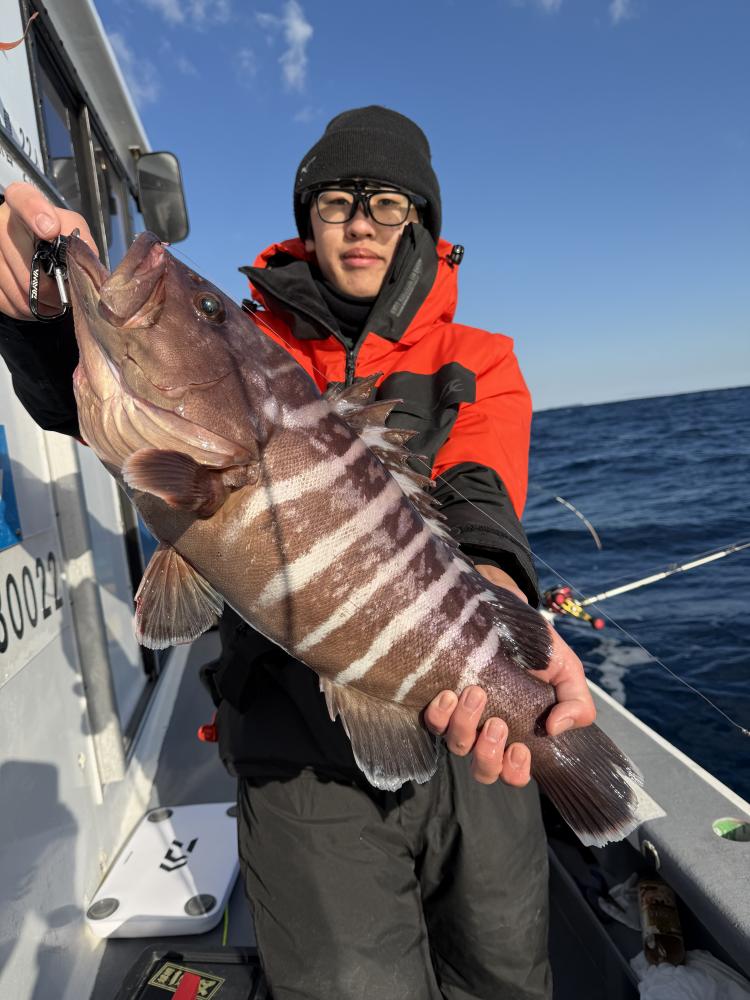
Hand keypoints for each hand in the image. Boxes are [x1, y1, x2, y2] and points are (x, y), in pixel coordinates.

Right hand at [0, 182, 96, 318]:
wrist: (33, 248)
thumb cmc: (55, 236)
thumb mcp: (72, 230)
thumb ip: (80, 241)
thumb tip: (85, 259)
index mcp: (22, 201)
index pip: (23, 199)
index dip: (35, 213)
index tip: (50, 229)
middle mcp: (0, 221)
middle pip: (25, 261)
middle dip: (50, 286)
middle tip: (64, 295)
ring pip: (15, 287)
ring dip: (39, 302)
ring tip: (51, 300)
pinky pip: (4, 300)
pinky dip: (23, 308)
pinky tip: (34, 303)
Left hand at [423, 565, 595, 784]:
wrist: (504, 607)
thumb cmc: (536, 644)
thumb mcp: (567, 669)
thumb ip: (577, 702)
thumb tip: (556, 730)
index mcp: (519, 731)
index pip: (513, 772)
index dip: (515, 772)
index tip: (520, 749)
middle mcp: (487, 731)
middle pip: (483, 769)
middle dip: (489, 754)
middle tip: (498, 723)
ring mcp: (462, 717)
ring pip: (457, 745)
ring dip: (465, 726)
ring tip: (475, 693)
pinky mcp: (440, 699)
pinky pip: (432, 721)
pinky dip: (439, 714)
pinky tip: (449, 694)